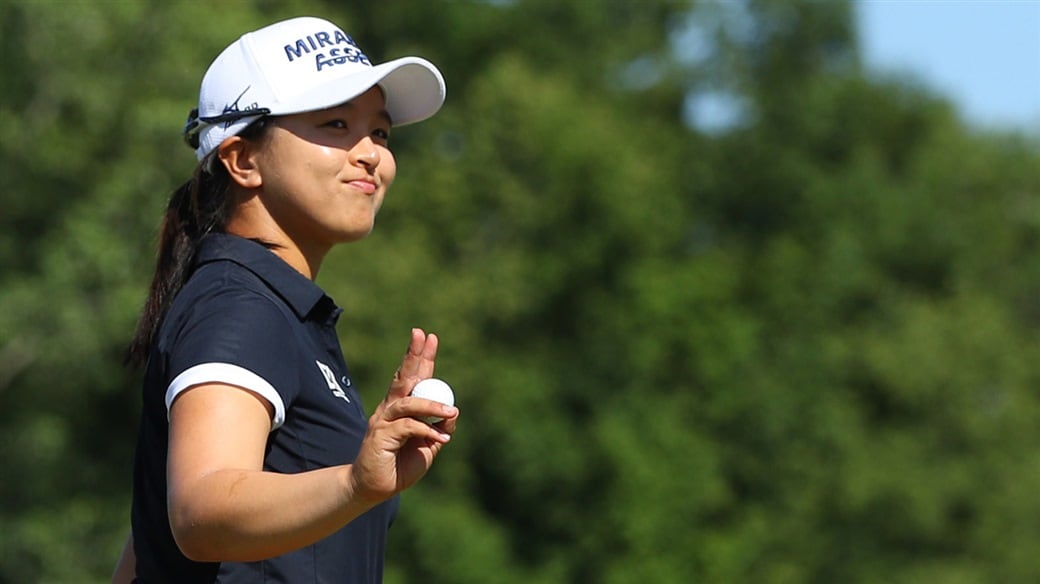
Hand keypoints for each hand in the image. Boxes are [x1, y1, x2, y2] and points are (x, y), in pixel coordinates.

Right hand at [349, 328, 458, 503]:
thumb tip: (453, 412)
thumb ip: (438, 429)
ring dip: (431, 406)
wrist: (375, 489)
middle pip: (402, 378)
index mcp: (400, 409)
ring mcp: (383, 421)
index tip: (429, 337)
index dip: (420, 358)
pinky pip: (408, 426)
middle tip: (423, 335)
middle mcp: (389, 409)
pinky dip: (428, 431)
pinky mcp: (381, 435)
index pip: (412, 379)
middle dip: (413, 356)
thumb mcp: (427, 446)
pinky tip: (442, 439)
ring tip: (450, 411)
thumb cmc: (400, 467)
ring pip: (408, 403)